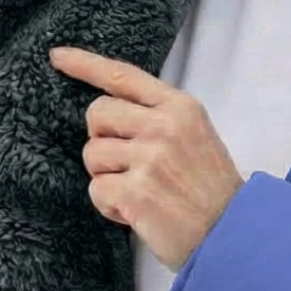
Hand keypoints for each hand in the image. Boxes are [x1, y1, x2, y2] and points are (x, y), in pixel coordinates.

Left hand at [49, 47, 244, 272]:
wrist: (233, 235)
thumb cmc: (212, 191)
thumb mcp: (197, 136)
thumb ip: (159, 118)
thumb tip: (108, 114)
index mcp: (180, 107)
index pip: (124, 76)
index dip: (85, 64)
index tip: (57, 56)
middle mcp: (164, 126)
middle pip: (97, 113)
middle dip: (101, 140)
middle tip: (128, 165)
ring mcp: (150, 157)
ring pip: (92, 154)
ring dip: (106, 177)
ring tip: (139, 192)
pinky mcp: (136, 191)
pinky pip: (96, 190)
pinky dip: (109, 205)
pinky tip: (135, 213)